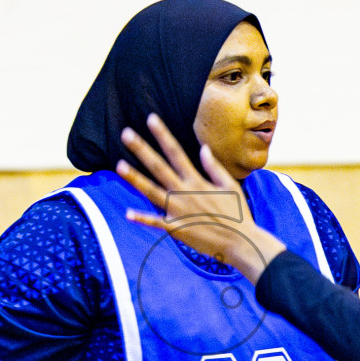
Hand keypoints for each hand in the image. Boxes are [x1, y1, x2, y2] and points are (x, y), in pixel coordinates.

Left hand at [116, 114, 286, 281]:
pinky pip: (156, 222)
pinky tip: (127, 213)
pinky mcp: (176, 229)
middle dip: (142, 149)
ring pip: (151, 191)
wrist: (241, 242)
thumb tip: (202, 148)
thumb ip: (213, 167)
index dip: (162, 135)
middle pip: (159, 167)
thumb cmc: (238, 213)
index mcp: (197, 180)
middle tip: (125, 134)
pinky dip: (142, 218)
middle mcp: (185, 192)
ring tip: (119, 165)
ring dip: (135, 178)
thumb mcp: (230, 185)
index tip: (150, 119)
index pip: (176, 152)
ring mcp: (178, 210)